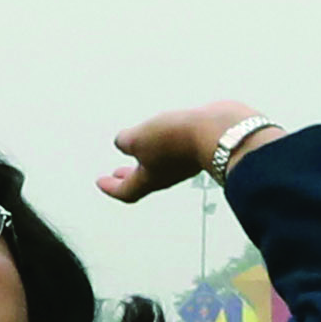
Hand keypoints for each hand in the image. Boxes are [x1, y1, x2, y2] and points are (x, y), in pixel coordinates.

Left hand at [97, 103, 271, 202]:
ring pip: (160, 164)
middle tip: (117, 173)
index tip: (100, 181)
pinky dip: (163, 144)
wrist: (219, 130)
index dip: (111, 188)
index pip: (126, 191)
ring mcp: (183, 161)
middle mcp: (167, 174)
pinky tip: (164, 132)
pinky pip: (174, 147)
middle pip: (143, 181)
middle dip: (128, 177)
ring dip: (146, 160)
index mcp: (150, 178)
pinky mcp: (196, 145)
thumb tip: (124, 142)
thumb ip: (125, 142)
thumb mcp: (138, 138)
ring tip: (139, 150)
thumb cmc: (178, 139)